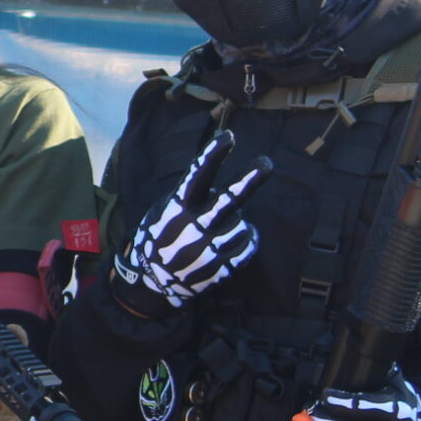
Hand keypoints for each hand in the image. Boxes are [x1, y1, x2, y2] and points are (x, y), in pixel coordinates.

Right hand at [114, 133, 266, 309]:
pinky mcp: (221, 268)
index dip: (213, 156)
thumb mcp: (163, 211)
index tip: (229, 137)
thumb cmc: (159, 237)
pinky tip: (239, 240)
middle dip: (248, 180)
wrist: (152, 282)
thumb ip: (188, 196)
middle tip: (267, 164)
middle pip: (228, 200)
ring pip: (242, 225)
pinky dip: (248, 241)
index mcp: (178, 208)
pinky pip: (248, 247)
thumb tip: (216, 178)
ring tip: (220, 232)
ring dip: (237, 224)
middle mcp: (195, 226)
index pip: (198, 176)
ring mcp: (209, 249)